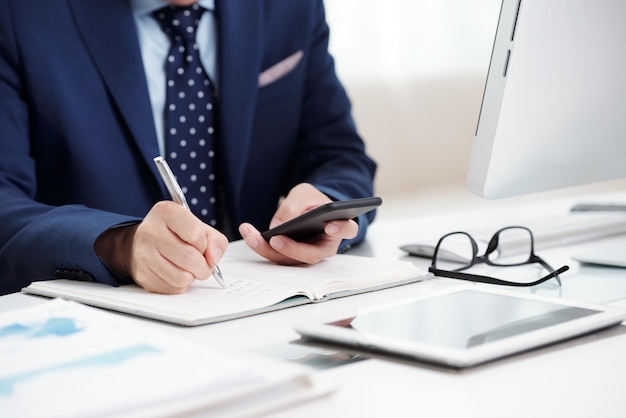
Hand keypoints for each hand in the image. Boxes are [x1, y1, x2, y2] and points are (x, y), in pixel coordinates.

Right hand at [95, 201, 227, 293]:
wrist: (143, 243)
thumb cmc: (175, 234)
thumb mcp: (198, 227)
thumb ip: (215, 240)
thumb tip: (213, 259)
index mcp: (166, 212)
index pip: (195, 234)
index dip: (205, 245)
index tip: (202, 246)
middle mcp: (151, 231)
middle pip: (189, 258)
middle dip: (204, 267)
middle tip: (203, 265)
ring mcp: (143, 254)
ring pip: (182, 277)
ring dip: (192, 276)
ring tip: (188, 268)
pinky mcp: (142, 275)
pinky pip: (172, 288)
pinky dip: (180, 284)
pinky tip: (175, 273)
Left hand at [239, 183, 357, 264]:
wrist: (306, 207)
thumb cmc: (311, 200)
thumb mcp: (303, 194)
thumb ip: (295, 206)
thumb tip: (278, 226)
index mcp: (338, 226)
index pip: (347, 229)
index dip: (341, 229)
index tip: (330, 226)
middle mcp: (325, 246)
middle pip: (312, 254)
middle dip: (292, 249)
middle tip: (275, 239)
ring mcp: (308, 254)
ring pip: (291, 259)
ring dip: (268, 249)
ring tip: (251, 234)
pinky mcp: (291, 256)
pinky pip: (277, 255)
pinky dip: (262, 246)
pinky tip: (249, 234)